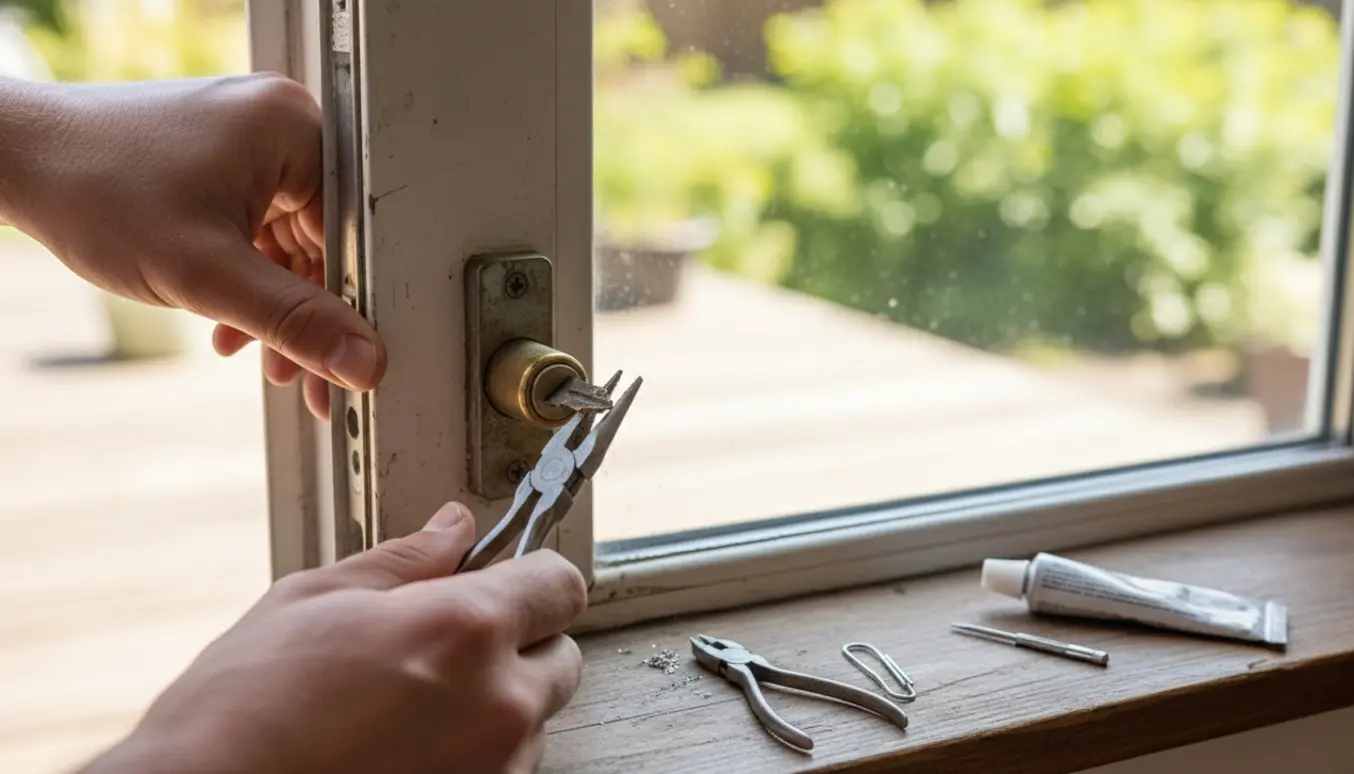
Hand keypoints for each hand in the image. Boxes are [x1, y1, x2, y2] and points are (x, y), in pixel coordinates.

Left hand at [0, 74, 377, 418]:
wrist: (13, 162)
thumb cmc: (92, 188)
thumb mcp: (205, 273)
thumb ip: (293, 322)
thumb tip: (361, 361)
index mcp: (294, 129)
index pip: (352, 232)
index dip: (348, 306)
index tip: (343, 361)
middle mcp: (280, 125)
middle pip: (324, 240)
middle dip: (305, 313)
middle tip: (298, 374)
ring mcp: (252, 141)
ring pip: (291, 243)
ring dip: (274, 304)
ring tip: (253, 352)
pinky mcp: (225, 161)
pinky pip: (261, 231)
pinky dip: (247, 279)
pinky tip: (226, 319)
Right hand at [79, 503, 587, 773]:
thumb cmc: (243, 711)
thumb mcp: (315, 600)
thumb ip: (405, 562)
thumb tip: (451, 530)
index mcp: (464, 631)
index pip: (560, 585)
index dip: (534, 576)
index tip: (513, 578)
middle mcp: (496, 705)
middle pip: (561, 658)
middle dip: (519, 643)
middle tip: (449, 643)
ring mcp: (492, 768)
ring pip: (533, 721)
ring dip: (496, 705)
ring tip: (412, 704)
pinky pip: (504, 768)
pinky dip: (475, 754)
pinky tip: (407, 745)